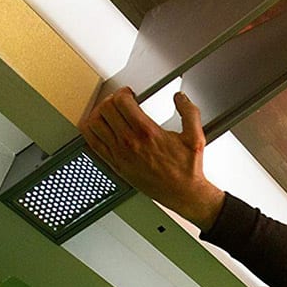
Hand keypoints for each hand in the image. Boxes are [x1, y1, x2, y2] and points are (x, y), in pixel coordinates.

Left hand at [79, 88, 224, 228]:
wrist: (183, 193)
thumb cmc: (188, 169)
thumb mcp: (196, 138)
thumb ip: (190, 113)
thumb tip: (181, 98)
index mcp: (148, 132)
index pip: (122, 102)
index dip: (123, 92)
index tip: (129, 94)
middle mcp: (131, 142)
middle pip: (106, 109)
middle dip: (111, 100)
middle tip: (119, 102)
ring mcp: (120, 154)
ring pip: (94, 123)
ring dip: (98, 113)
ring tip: (107, 112)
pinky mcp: (116, 165)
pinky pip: (92, 143)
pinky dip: (90, 130)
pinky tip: (98, 127)